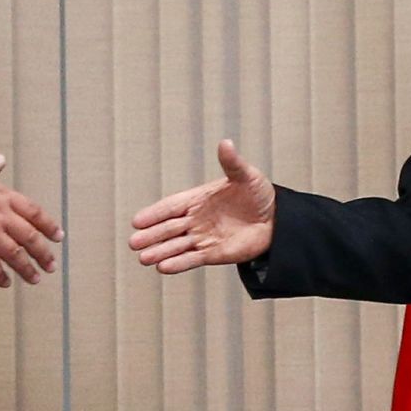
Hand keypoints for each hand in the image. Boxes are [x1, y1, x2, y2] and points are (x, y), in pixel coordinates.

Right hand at [0, 154, 62, 287]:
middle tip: (51, 265)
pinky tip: (5, 282)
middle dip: (43, 253)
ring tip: (35, 278)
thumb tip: (0, 159)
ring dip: (27, 268)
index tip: (58, 237)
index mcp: (1, 195)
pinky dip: (0, 276)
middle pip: (29, 237)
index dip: (48, 226)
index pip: (34, 212)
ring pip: (15, 254)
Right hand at [129, 139, 274, 272]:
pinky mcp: (213, 253)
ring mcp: (203, 237)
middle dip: (151, 236)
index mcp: (197, 199)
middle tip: (133, 242)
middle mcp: (195, 219)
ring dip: (161, 252)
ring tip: (144, 259)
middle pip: (169, 228)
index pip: (171, 207)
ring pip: (177, 246)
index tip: (137, 221)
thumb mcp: (246, 176)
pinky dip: (178, 264)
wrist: (277, 220)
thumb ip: (232, 163)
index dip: (154, 214)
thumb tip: (226, 143)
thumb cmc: (259, 194)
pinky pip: (192, 259)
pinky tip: (163, 268)